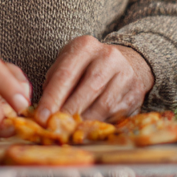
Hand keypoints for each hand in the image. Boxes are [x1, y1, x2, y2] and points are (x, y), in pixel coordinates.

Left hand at [36, 37, 154, 124]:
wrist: (126, 62)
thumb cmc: (87, 66)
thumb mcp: (68, 63)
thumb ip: (54, 82)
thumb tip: (44, 111)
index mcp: (86, 46)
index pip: (66, 74)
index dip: (52, 98)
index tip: (41, 117)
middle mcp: (108, 56)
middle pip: (87, 90)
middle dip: (68, 112)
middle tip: (55, 128)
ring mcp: (125, 74)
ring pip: (103, 105)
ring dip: (84, 122)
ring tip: (70, 131)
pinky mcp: (135, 92)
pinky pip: (115, 114)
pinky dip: (99, 124)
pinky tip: (88, 129)